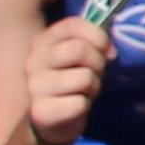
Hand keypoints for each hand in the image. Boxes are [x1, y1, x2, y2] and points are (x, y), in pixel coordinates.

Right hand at [24, 13, 110, 144]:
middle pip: (80, 49)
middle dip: (98, 63)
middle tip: (94, 73)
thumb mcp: (77, 56)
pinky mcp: (41, 111)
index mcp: (42, 41)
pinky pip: (79, 103)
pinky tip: (74, 106)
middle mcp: (33, 61)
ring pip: (84, 78)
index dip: (98, 36)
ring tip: (84, 91)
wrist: (50, 120)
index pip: (73, 25)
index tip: (105, 50)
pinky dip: (84, 105)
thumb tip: (111, 51)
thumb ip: (91, 43)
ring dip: (93, 86)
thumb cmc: (69, 79)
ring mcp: (35, 87)